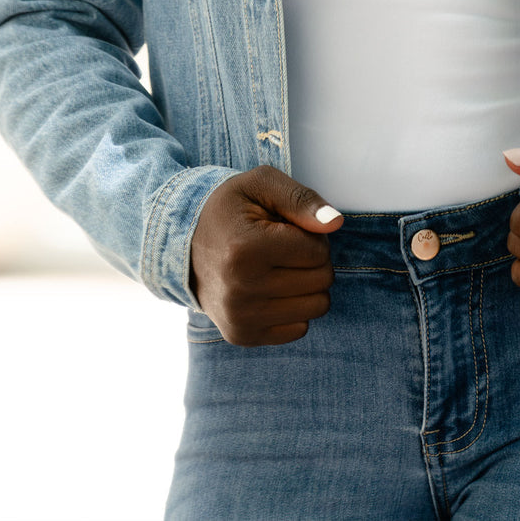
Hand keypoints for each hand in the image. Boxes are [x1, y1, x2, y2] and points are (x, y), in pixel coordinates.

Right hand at [189, 164, 343, 346]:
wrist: (184, 244)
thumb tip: (335, 223)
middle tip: (284, 247)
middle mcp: (240, 290)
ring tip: (279, 266)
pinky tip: (271, 289)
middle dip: (313, 259)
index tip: (287, 227)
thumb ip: (301, 199)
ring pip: (317, 306)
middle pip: (321, 280)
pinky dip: (294, 307)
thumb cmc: (230, 209)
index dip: (312, 234)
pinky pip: (300, 328)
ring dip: (307, 284)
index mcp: (245, 249)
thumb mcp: (261, 184)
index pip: (318, 251)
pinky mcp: (241, 336)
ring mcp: (240, 318)